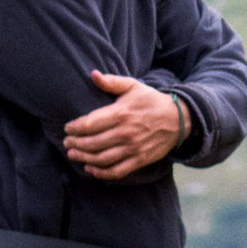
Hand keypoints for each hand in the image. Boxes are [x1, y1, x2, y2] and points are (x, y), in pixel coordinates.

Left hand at [63, 71, 186, 179]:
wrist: (179, 119)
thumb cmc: (152, 101)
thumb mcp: (133, 86)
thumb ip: (112, 82)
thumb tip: (93, 74)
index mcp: (121, 113)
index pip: (89, 124)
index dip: (74, 128)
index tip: (67, 128)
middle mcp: (125, 132)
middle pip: (92, 142)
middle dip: (75, 143)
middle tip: (67, 142)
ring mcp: (133, 148)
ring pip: (101, 158)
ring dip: (83, 158)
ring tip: (73, 154)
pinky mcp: (140, 160)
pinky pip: (117, 170)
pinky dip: (101, 173)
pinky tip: (90, 169)